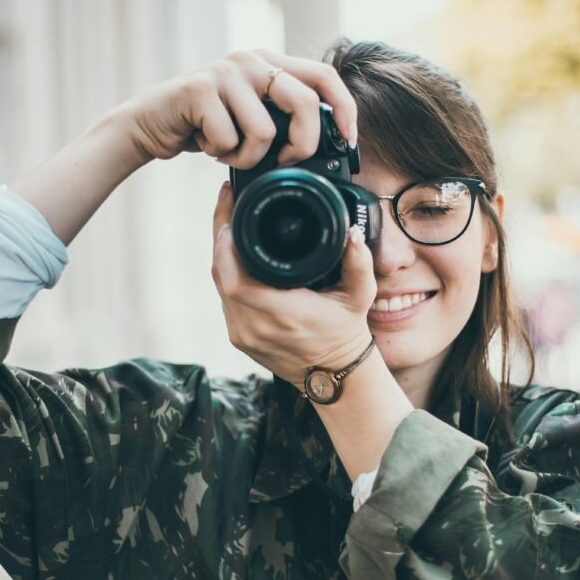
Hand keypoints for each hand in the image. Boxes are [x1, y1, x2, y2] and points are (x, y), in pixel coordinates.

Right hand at [117, 49, 357, 166]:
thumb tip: (330, 147)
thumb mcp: (253, 118)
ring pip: (264, 132)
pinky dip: (221, 155)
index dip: (344, 108)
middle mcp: (251, 59)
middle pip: (304, 104)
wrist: (151, 124)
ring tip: (229, 151)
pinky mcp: (199, 89)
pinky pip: (230, 140)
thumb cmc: (208, 127)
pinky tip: (206, 144)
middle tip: (284, 163)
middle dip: (302, 146)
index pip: (324, 75)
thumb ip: (285, 120)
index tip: (349, 141)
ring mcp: (225, 71)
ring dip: (248, 158)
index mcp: (271, 63)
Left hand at [211, 182, 376, 388]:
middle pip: (221, 276)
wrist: (331, 373)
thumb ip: (359, 263)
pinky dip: (227, 275)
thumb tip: (352, 233)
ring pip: (219, 286)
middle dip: (221, 238)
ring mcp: (243, 335)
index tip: (233, 215)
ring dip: (222, 255)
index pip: (237, 281)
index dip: (226, 246)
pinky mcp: (237, 337)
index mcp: (285, 315)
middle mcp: (258, 328)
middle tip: (229, 206)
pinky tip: (233, 256)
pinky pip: (224, 298)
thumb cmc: (345, 332)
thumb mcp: (360, 297)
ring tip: (230, 225)